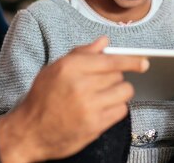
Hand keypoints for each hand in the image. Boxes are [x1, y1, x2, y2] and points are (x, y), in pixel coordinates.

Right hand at [0, 36, 148, 162]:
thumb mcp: (55, 68)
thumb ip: (81, 53)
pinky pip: (121, 111)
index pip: (110, 60)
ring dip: (118, 92)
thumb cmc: (42, 97)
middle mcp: (81, 85)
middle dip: (113, 77)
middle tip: (99, 84)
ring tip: (104, 95)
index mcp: (70, 67)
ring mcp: (89, 107)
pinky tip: (103, 108)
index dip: (130, 60)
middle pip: (118, 75)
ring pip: (124, 92)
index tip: (144, 61)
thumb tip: (104, 41)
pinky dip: (116, 109)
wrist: (29, 132)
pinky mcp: (95, 126)